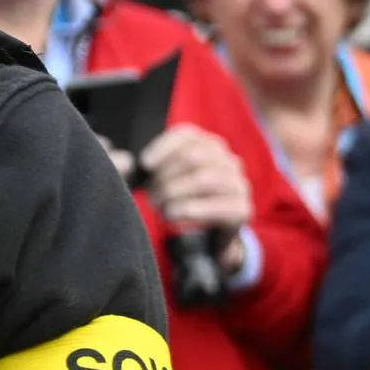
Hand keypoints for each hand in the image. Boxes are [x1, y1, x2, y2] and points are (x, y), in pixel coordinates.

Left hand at [140, 122, 255, 233]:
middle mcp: (229, 160)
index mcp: (210, 145)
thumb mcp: (171, 176)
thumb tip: (126, 162)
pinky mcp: (244, 208)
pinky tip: (173, 216)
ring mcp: (239, 184)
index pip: (187, 136)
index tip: (145, 165)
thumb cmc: (184, 199)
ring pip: (204, 179)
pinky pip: (216, 206)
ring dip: (175, 194)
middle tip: (151, 194)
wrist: (212, 233)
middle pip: (193, 157)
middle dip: (166, 176)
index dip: (162, 148)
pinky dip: (189, 210)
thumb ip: (156, 165)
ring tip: (159, 206)